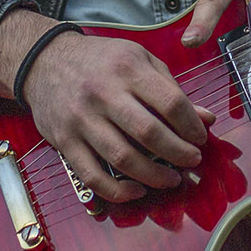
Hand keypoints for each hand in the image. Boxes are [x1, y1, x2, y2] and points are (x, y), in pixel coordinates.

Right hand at [0, 9, 212, 203]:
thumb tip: (207, 119)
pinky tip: (138, 191)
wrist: (44, 61)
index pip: (170, 102)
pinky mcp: (65, 142)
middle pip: (149, 133)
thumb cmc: (100, 61)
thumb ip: (171, 89)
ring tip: (172, 179)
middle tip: (192, 161)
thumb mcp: (138, 60)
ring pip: (123, 158)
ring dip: (154, 176)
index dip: (191, 125)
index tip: (201, 137)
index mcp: (127, 69)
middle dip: (178, 153)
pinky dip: (118, 190)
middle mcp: (103, 94)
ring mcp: (81, 120)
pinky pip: (93, 175)